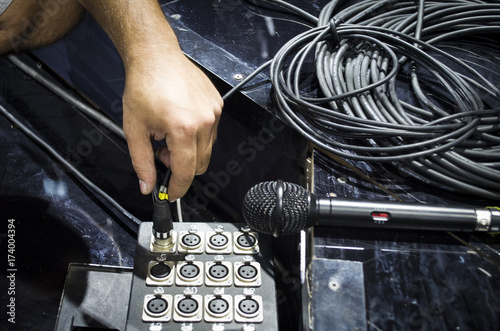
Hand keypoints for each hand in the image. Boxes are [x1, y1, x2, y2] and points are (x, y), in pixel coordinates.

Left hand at [122, 51, 222, 200]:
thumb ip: (142, 161)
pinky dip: (196, 135)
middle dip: (181, 166)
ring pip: (207, 149)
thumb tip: (147, 185)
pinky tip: (180, 122)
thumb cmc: (144, 86)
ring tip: (169, 133)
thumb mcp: (134, 128)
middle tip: (162, 152)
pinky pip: (211, 132)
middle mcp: (204, 121)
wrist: (156, 56)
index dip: (177, 187)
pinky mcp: (217, 105)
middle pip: (200, 164)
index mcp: (183, 128)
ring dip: (189, 151)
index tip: (171, 194)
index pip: (186, 171)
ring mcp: (214, 112)